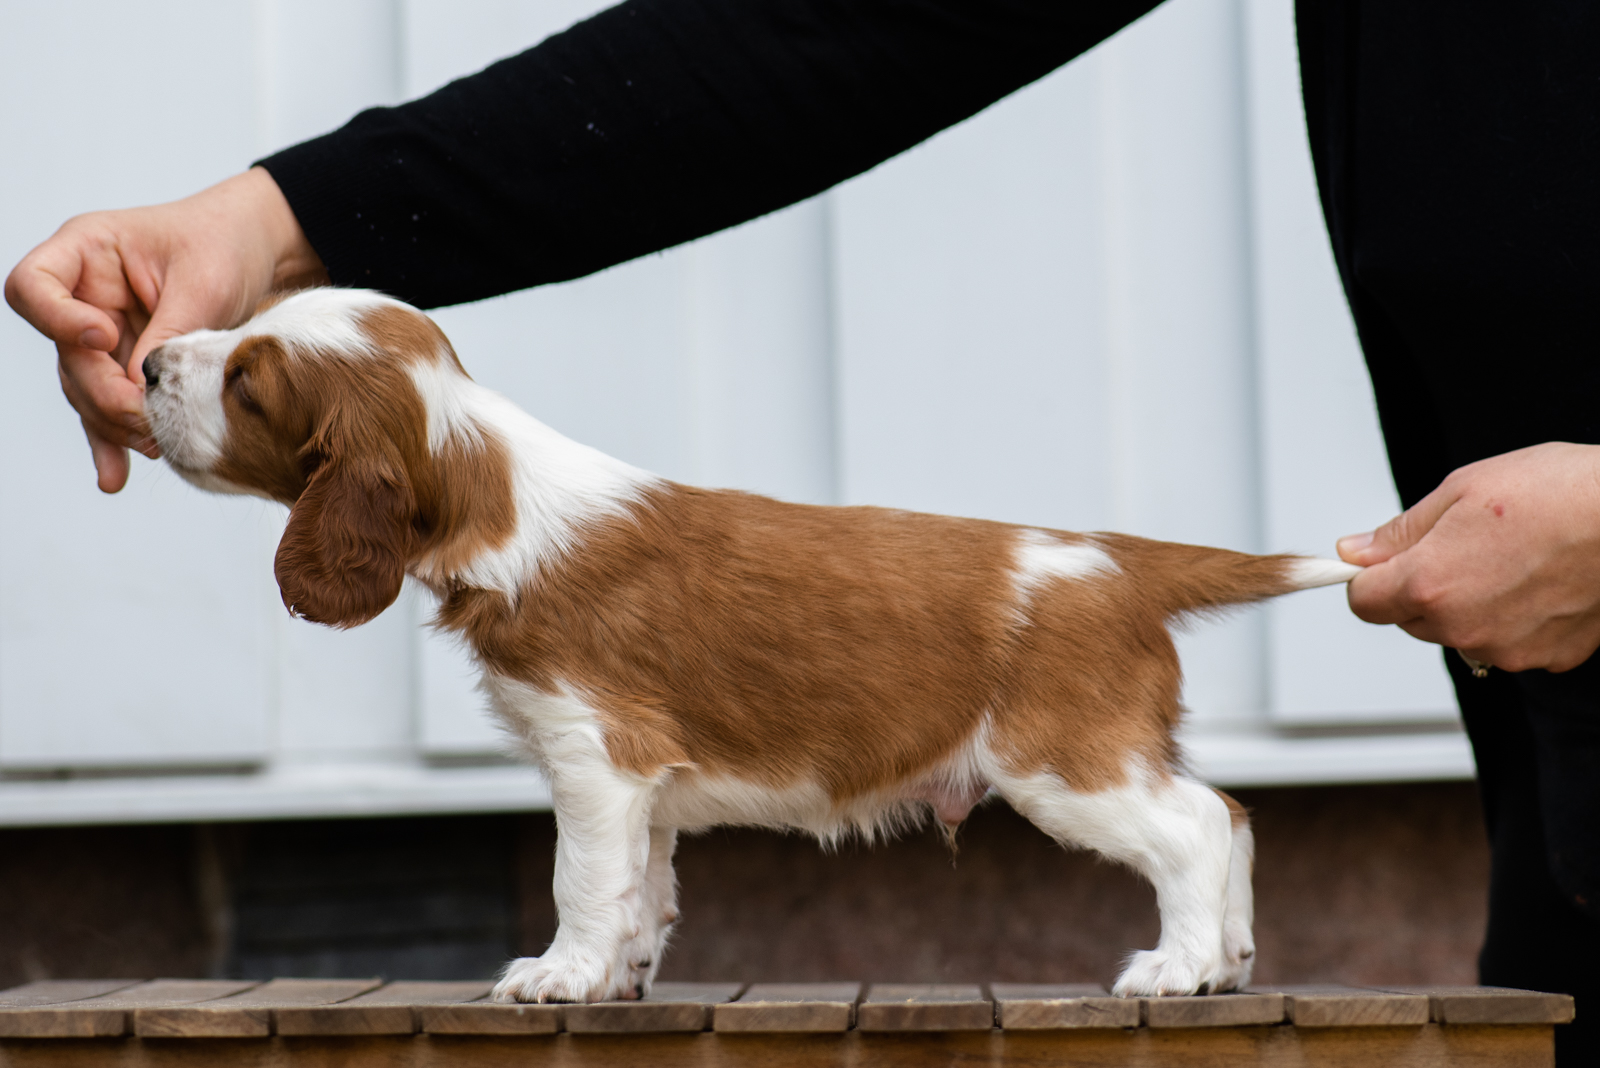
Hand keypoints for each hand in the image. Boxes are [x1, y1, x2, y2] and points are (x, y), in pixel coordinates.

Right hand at [4, 168, 326, 491]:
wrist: (258, 251)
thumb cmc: (225, 244)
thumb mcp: (204, 283)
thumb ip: (168, 334)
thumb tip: (141, 394)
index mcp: (86, 251)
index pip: (32, 286)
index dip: (57, 320)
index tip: (105, 337)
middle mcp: (83, 295)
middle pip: (66, 355)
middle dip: (105, 394)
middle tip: (150, 419)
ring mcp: (99, 333)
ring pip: (86, 389)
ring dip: (115, 423)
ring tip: (157, 445)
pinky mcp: (125, 364)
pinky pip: (108, 406)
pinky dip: (113, 440)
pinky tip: (114, 477)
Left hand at [1338, 442, 1599, 672]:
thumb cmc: (1560, 494)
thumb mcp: (1462, 490)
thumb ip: (1401, 531)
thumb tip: (1357, 550)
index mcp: (1430, 584)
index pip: (1363, 601)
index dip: (1368, 577)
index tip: (1378, 562)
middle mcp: (1463, 627)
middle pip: (1409, 619)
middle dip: (1420, 587)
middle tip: (1462, 545)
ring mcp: (1507, 648)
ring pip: (1459, 633)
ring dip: (1468, 605)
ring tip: (1509, 559)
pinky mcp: (1548, 657)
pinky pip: (1507, 642)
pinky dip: (1514, 618)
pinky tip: (1539, 581)